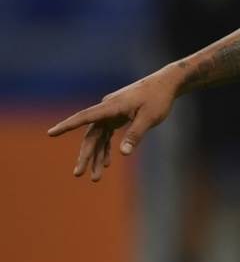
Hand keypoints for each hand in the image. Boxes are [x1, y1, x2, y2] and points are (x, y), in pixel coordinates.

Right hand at [46, 67, 180, 181]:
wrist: (166, 84)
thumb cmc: (158, 99)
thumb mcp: (149, 118)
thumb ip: (135, 135)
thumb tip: (123, 154)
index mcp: (111, 106)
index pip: (84, 117)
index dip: (67, 125)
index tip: (51, 133)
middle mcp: (107, 109)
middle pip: (91, 135)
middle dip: (85, 155)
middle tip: (78, 174)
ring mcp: (111, 113)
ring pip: (98, 137)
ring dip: (96, 156)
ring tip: (95, 177)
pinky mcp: (118, 116)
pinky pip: (107, 134)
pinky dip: (106, 148)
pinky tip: (106, 163)